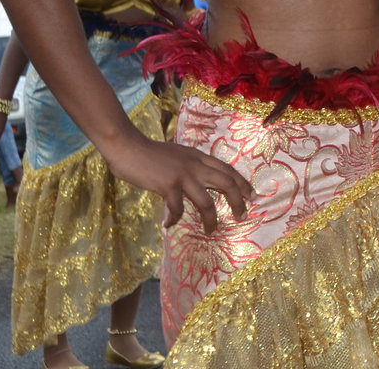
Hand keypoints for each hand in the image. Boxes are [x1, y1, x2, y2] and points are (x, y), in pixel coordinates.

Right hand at [101, 133, 252, 233]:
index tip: (251, 195)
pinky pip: (177, 209)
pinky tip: (168, 224)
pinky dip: (174, 219)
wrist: (128, 147)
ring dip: (211, 220)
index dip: (242, 183)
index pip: (228, 169)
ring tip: (211, 231)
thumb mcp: (178, 155)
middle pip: (226, 184)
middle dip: (238, 201)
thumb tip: (199, 179)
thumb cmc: (149, 153)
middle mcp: (195, 165)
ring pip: (206, 202)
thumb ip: (190, 165)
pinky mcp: (168, 185)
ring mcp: (183, 175)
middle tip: (242, 216)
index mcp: (199, 156)